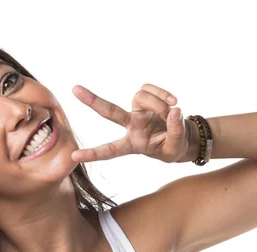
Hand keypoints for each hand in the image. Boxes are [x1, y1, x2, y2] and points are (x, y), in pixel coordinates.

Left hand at [70, 83, 191, 162]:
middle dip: (93, 101)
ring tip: (174, 111)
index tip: (74, 156)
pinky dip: (164, 94)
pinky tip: (174, 102)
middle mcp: (131, 125)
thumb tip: (173, 110)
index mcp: (133, 144)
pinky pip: (150, 89)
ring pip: (140, 96)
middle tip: (75, 89)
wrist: (183, 137)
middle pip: (110, 112)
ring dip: (159, 104)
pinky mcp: (146, 99)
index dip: (94, 154)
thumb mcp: (176, 148)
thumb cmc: (173, 147)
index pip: (111, 150)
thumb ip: (175, 132)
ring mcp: (138, 111)